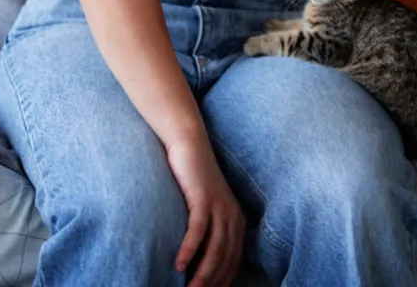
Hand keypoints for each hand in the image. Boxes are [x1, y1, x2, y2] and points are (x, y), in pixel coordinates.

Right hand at [167, 133, 244, 286]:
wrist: (189, 144)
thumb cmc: (192, 178)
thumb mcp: (205, 206)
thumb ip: (208, 229)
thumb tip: (197, 260)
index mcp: (236, 220)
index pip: (233, 262)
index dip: (221, 281)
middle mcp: (232, 215)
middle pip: (225, 260)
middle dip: (211, 282)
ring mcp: (219, 206)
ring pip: (214, 250)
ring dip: (202, 274)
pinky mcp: (203, 198)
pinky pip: (198, 231)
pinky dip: (189, 250)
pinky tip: (179, 264)